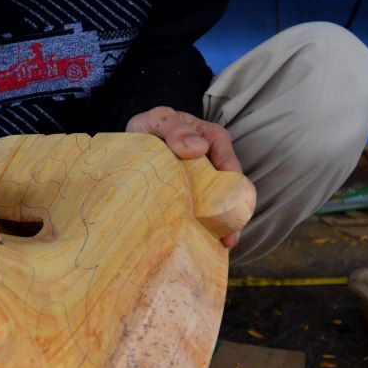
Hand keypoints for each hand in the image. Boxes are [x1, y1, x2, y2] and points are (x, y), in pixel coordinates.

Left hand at [126, 106, 243, 247]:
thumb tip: (199, 148)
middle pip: (230, 189)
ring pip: (220, 204)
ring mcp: (205, 181)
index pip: (229, 161)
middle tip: (229, 238)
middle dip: (232, 214)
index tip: (227, 205)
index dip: (232, 185)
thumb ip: (174, 128)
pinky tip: (205, 244)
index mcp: (212, 138)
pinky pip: (204, 213)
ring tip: (221, 246)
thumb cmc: (150, 127)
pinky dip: (206, 228)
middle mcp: (214, 161)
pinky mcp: (194, 196)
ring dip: (220, 225)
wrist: (134, 139)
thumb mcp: (158, 121)